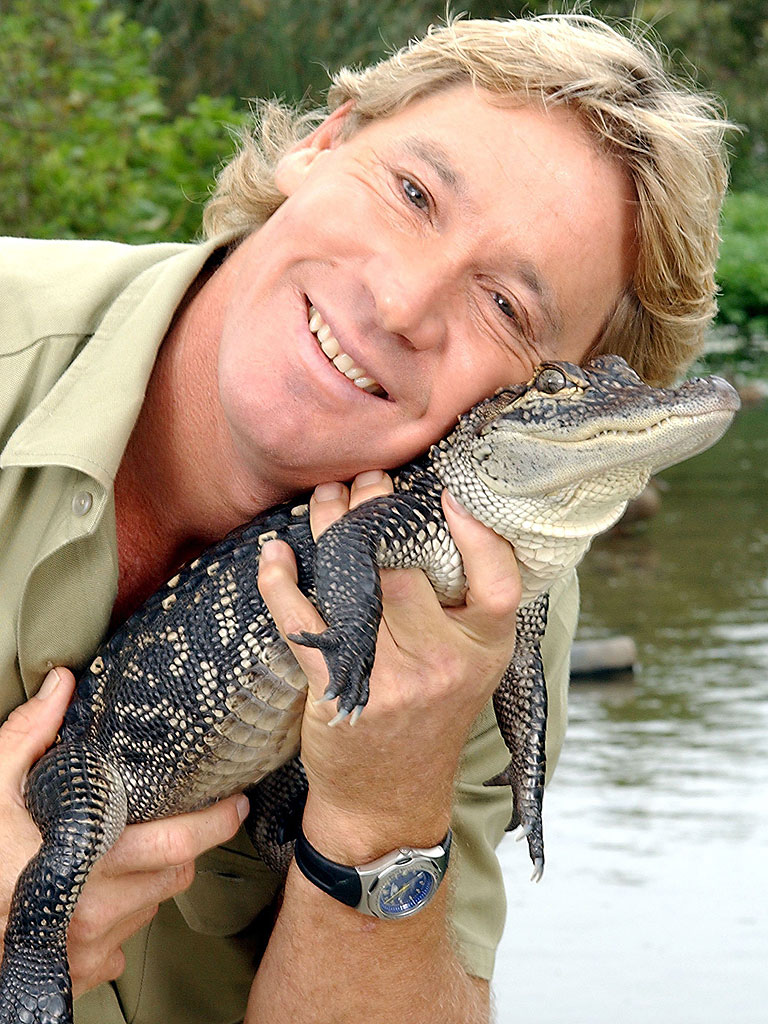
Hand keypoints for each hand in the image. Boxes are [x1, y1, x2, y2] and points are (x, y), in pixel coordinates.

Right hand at [0, 670, 248, 996]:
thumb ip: (30, 734)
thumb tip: (62, 684)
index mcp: (80, 860)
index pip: (172, 845)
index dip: (212, 823)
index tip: (236, 800)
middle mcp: (91, 909)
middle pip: (178, 871)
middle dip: (197, 840)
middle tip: (213, 812)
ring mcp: (90, 945)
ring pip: (159, 901)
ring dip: (159, 874)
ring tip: (139, 845)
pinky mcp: (85, 968)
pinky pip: (131, 937)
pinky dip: (130, 910)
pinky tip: (110, 888)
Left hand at [257, 471, 520, 859]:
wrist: (390, 801)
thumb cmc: (430, 719)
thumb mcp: (470, 668)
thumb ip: (464, 612)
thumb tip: (439, 525)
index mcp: (485, 650)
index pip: (498, 581)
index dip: (477, 533)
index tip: (444, 494)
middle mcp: (444, 662)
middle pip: (405, 569)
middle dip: (376, 513)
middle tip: (363, 481)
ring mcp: (391, 678)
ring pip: (353, 584)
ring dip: (328, 531)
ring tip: (323, 498)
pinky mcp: (339, 689)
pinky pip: (304, 623)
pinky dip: (280, 583)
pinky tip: (273, 553)